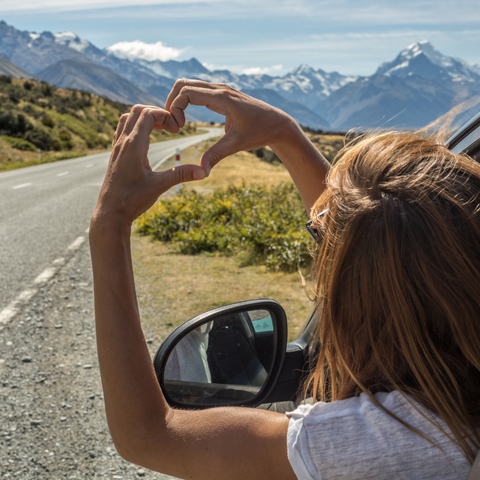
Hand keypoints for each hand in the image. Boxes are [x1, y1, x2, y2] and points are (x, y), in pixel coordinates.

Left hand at [91, 105, 206, 227]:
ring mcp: (117, 147)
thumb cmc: (132, 200)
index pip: (148, 113)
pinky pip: (123, 129)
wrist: (111, 213)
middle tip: (170, 128)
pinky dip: (136, 126)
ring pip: (127, 117)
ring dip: (145, 118)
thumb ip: (181, 175)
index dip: (165, 115)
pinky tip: (147, 140)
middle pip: (137, 110)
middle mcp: (123, 142)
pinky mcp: (115, 154)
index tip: (176, 130)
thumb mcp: (160, 186)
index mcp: (134, 146)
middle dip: (156, 113)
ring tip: (160, 130)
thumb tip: (204, 172)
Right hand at [165, 79, 298, 174]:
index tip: (179, 128)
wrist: (277, 123)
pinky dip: (186, 100)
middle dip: (172, 102)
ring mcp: (221, 88)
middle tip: (173, 124)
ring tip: (178, 122)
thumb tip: (201, 171)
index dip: (175, 109)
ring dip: (178, 101)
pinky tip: (187, 118)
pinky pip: (197, 89)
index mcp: (223, 98)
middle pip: (183, 84)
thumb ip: (216, 155)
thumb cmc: (260, 132)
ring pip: (189, 84)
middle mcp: (220, 89)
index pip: (187, 93)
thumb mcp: (236, 144)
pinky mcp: (222, 92)